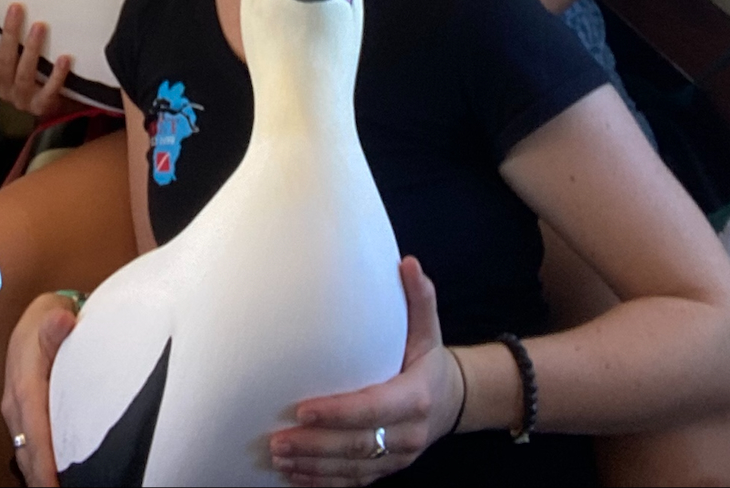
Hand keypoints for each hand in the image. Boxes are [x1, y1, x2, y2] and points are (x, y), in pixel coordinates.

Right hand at [0, 0, 73, 118]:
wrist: (44, 105)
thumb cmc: (19, 74)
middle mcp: (2, 87)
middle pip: (4, 59)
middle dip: (10, 33)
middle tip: (16, 7)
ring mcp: (21, 98)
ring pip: (25, 74)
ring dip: (32, 49)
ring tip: (40, 26)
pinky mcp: (41, 106)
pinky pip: (49, 91)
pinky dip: (56, 75)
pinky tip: (64, 58)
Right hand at [1, 291, 78, 486]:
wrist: (34, 321)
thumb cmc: (47, 321)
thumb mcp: (52, 316)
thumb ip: (56, 324)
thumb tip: (61, 320)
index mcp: (24, 386)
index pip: (34, 432)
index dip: (44, 462)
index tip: (55, 484)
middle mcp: (15, 407)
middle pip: (28, 453)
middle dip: (42, 479)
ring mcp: (17, 416)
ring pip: (27, 456)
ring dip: (40, 477)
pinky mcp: (23, 421)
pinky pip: (29, 451)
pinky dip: (40, 470)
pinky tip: (53, 480)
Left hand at [268, 259, 455, 485]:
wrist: (452, 401)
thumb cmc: (428, 360)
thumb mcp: (428, 331)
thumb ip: (419, 299)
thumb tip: (407, 263)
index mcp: (416, 398)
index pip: (374, 407)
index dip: (338, 412)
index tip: (303, 410)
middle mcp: (409, 433)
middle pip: (357, 444)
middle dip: (315, 444)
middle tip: (277, 439)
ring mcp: (397, 457)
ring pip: (352, 468)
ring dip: (312, 466)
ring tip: (279, 457)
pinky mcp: (386, 470)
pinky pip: (353, 482)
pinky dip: (322, 483)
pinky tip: (294, 476)